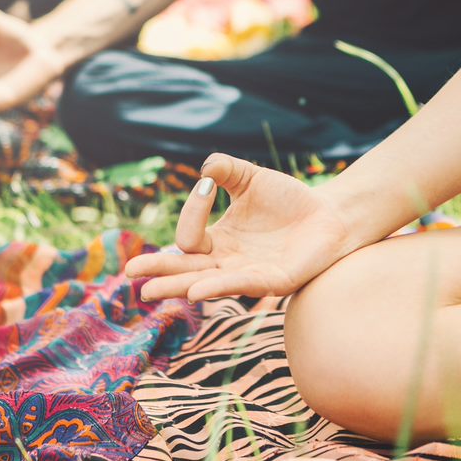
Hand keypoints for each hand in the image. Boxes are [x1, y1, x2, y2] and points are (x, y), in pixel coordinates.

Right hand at [126, 153, 361, 301]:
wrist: (330, 214)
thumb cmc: (289, 200)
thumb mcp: (251, 178)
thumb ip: (226, 170)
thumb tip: (204, 169)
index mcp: (218, 242)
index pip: (189, 236)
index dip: (192, 209)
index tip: (207, 184)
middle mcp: (227, 263)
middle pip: (185, 270)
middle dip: (158, 271)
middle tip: (130, 274)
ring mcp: (249, 275)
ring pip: (206, 284)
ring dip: (178, 286)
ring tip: (150, 291)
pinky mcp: (274, 282)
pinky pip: (242, 286)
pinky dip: (218, 287)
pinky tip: (196, 291)